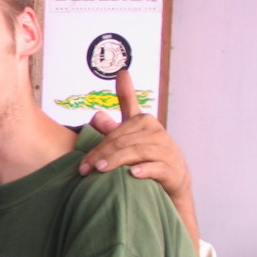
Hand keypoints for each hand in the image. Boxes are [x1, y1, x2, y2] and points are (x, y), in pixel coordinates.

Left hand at [79, 70, 198, 250]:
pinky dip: (144, 170)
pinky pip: (156, 168)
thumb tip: (96, 115)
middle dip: (101, 152)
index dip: (124, 93)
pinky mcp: (173, 170)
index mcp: (144, 122)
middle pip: (123, 138)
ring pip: (137, 151)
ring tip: (100, 169)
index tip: (122, 72)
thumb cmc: (144, 159)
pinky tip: (132, 174)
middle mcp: (156, 132)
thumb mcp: (128, 142)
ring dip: (117, 160)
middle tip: (83, 166)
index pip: (126, 113)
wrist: (172, 184)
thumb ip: (113, 129)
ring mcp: (166, 150)